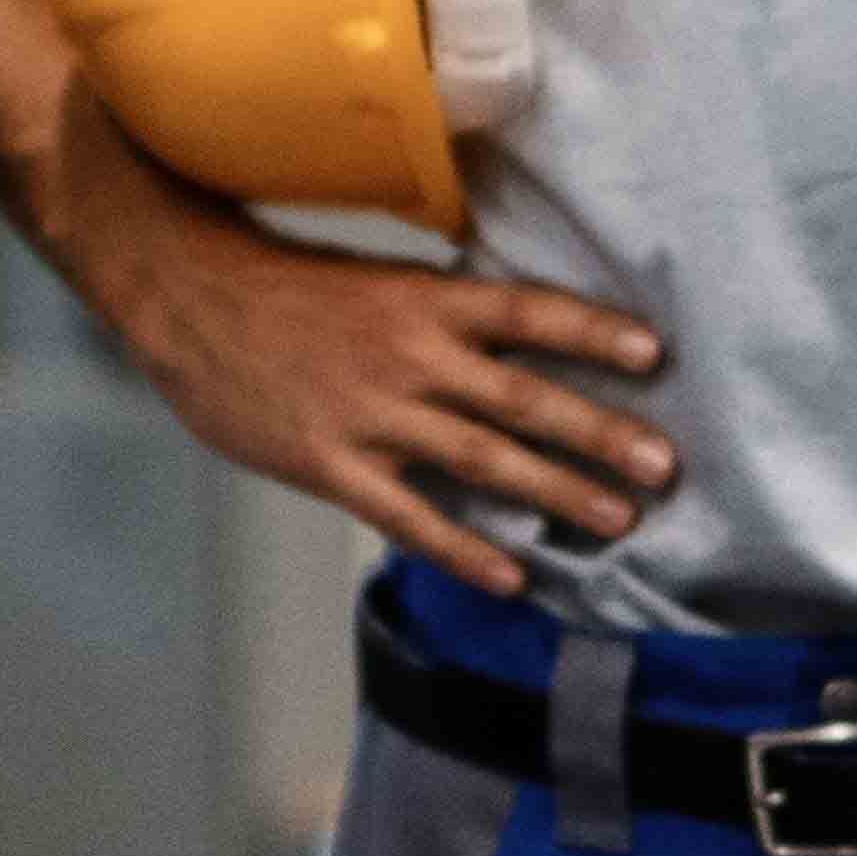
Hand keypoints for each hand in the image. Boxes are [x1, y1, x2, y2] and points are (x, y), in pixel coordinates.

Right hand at [115, 199, 671, 603]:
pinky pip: (409, 516)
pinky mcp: (332, 464)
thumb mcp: (379, 279)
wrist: (191, 301)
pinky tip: (512, 576)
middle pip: (522, 397)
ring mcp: (372, 415)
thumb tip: (520, 329)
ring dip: (555, 492)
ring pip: (482, 460)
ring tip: (617, 522)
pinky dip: (464, 548)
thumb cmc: (289, 289)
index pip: (527, 311)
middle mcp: (410, 356)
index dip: (591, 331)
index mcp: (425, 299)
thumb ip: (445, 311)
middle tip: (664, 466)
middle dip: (599, 433)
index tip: (653, 354)